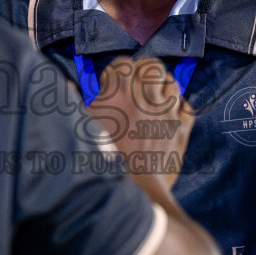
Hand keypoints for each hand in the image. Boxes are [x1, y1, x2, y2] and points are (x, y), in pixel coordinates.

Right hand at [87, 57, 194, 192]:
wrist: (133, 191)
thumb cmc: (101, 160)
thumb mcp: (80, 128)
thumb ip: (75, 105)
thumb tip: (68, 87)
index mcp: (119, 92)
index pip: (123, 63)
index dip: (117, 70)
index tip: (112, 83)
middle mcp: (145, 96)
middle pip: (153, 66)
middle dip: (144, 71)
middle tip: (136, 84)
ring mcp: (167, 111)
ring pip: (173, 82)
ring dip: (163, 86)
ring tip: (153, 98)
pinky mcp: (180, 129)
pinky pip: (187, 106)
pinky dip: (179, 107)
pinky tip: (170, 114)